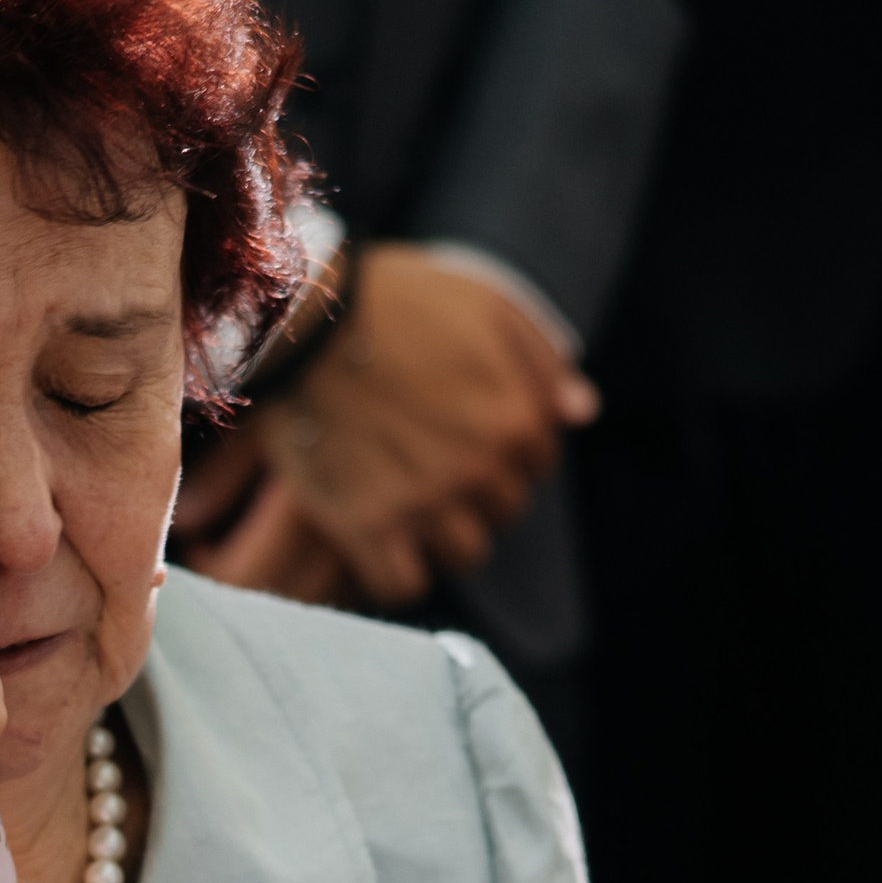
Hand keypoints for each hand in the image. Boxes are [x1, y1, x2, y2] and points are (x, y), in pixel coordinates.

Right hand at [173, 245, 598, 607]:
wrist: (301, 318)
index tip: (462, 432)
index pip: (537, 462)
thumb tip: (581, 411)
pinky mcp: (368, 527)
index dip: (503, 447)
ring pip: (463, 553)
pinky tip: (379, 543)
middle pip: (503, 510)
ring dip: (441, 535)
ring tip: (406, 504)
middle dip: (476, 490)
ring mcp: (424, 502)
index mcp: (515, 417)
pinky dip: (395, 571)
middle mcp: (478, 468)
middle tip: (428, 464)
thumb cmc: (392, 298)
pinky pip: (403, 584)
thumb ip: (540, 360)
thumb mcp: (484, 303)